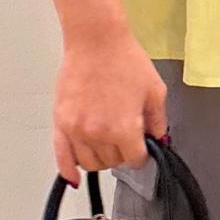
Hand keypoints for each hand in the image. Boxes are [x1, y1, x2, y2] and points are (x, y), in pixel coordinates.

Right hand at [53, 22, 169, 184]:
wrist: (96, 40)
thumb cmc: (124, 60)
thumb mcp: (154, 90)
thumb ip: (158, 121)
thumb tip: (157, 139)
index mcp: (124, 128)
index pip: (135, 160)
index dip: (141, 154)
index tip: (141, 148)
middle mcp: (98, 134)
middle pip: (112, 162)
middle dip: (121, 152)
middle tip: (124, 136)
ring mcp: (76, 130)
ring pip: (89, 163)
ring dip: (100, 158)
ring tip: (105, 143)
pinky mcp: (61, 122)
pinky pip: (61, 156)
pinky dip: (68, 171)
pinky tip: (74, 178)